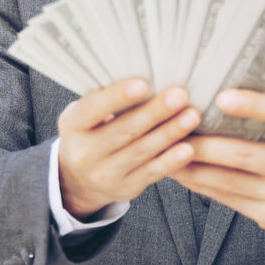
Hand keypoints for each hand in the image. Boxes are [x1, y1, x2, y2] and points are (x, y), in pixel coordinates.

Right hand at [57, 78, 198, 218]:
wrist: (79, 179)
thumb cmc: (90, 130)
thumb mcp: (85, 114)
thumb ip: (106, 99)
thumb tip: (146, 76)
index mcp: (73, 126)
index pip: (94, 109)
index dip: (118, 97)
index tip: (143, 84)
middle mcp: (84, 153)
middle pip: (124, 130)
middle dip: (155, 112)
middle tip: (180, 95)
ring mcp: (104, 174)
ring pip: (141, 151)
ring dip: (170, 133)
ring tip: (192, 116)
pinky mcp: (125, 188)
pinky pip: (151, 173)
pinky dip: (171, 161)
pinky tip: (189, 149)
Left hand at [172, 90, 264, 245]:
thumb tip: (221, 95)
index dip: (251, 104)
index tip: (220, 96)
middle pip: (244, 154)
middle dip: (204, 144)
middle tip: (174, 130)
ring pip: (229, 180)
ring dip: (194, 167)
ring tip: (168, 151)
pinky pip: (228, 199)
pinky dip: (202, 185)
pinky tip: (184, 174)